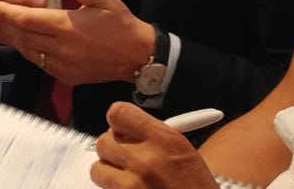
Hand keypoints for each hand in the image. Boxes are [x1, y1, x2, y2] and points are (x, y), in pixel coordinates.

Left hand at [0, 0, 154, 85]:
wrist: (137, 55)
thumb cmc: (120, 22)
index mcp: (69, 27)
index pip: (29, 20)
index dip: (9, 12)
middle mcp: (62, 49)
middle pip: (24, 36)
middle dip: (5, 24)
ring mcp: (63, 66)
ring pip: (29, 52)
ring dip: (14, 38)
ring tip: (1, 24)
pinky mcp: (66, 77)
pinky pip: (40, 63)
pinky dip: (28, 50)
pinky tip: (23, 40)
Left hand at [91, 102, 219, 188]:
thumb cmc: (196, 188)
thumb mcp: (183, 152)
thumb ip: (152, 136)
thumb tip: (124, 129)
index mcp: (164, 140)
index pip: (119, 113)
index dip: (117, 121)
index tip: (120, 128)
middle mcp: (146, 160)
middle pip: (103, 141)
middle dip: (112, 149)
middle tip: (124, 157)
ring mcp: (132, 187)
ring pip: (97, 170)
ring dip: (109, 174)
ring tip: (127, 180)